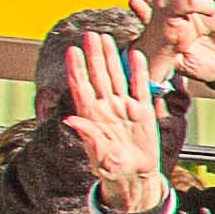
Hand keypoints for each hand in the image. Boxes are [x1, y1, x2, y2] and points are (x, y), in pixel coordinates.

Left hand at [58, 30, 170, 213]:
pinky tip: (135, 55)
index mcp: (92, 118)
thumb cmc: (113, 171)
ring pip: (116, 77)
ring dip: (112, 58)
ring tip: (107, 39)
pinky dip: (138, 71)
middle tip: (91, 36)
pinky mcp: (142, 111)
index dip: (77, 69)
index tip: (73, 51)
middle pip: (98, 77)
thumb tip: (72, 119)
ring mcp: (124, 108)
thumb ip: (89, 138)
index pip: (82, 88)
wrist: (135, 177)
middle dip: (94, 56)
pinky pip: (140, 87)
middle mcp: (106, 108)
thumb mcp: (100, 158)